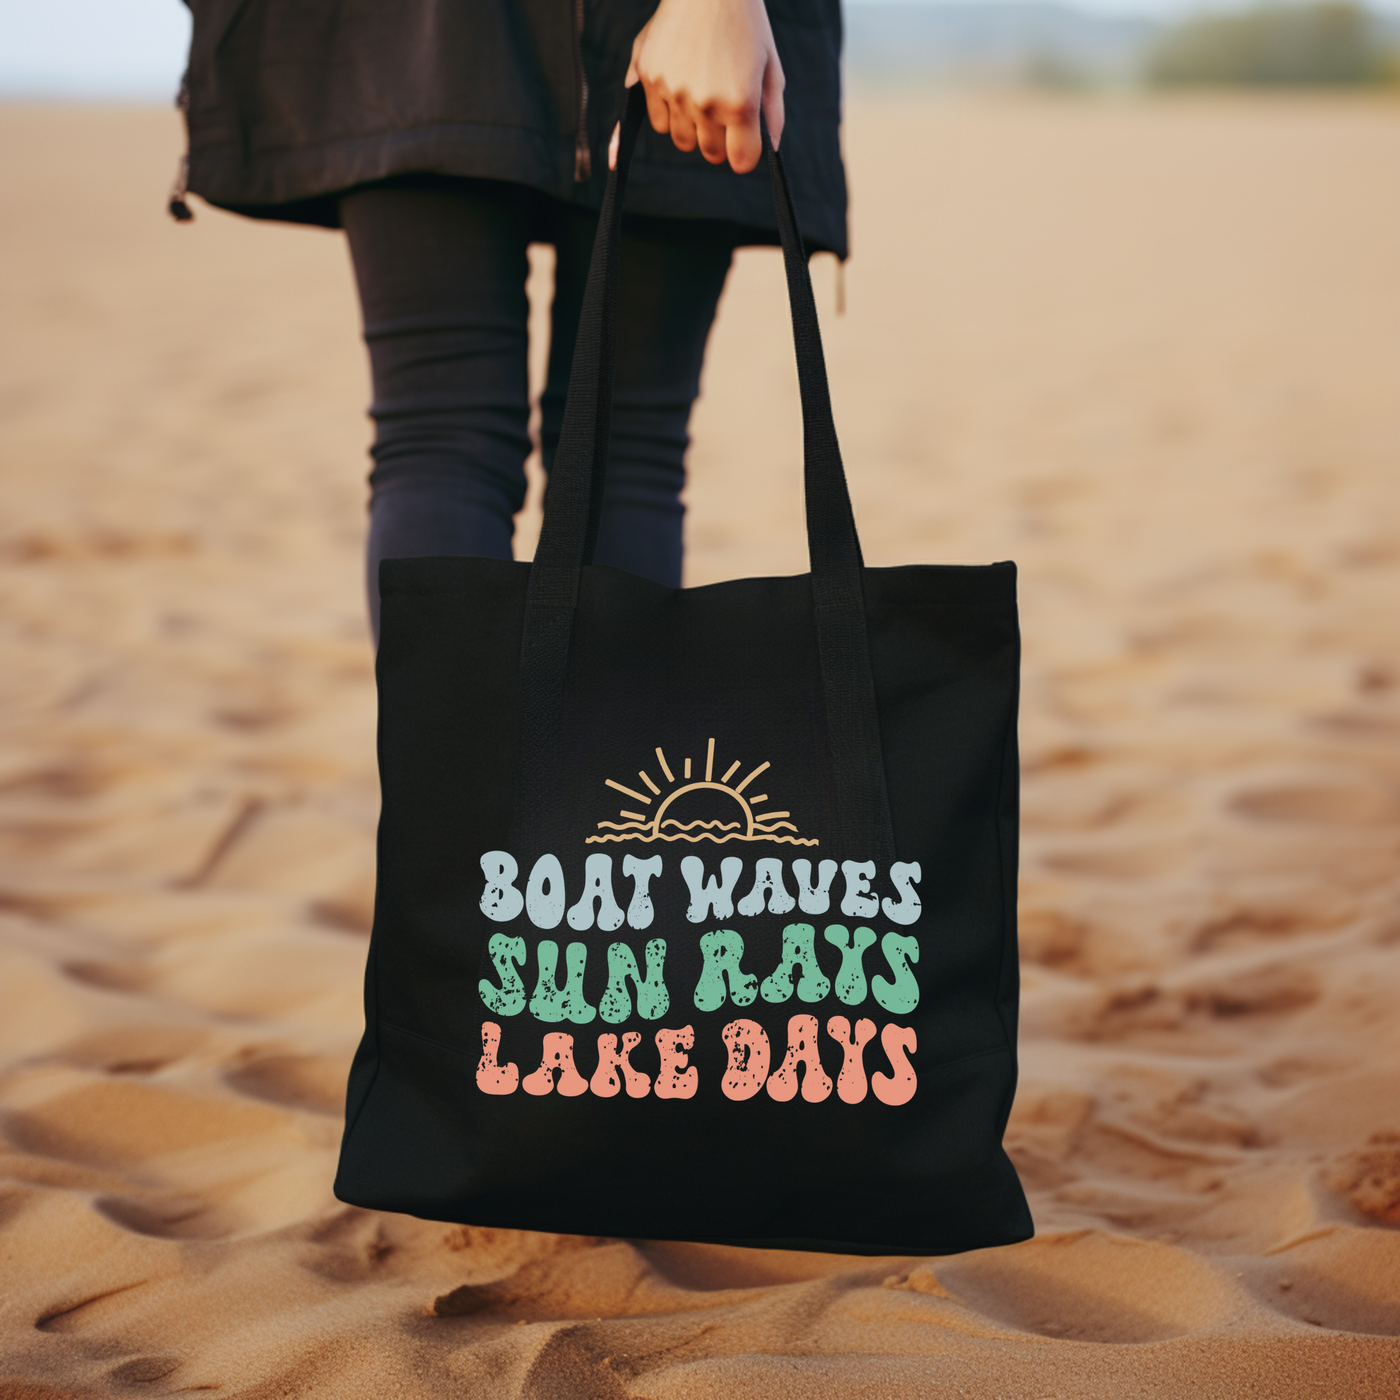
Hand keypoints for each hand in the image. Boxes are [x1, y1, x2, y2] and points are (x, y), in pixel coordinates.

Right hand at [609, 0, 784, 174]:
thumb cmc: (746, 23)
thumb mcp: (771, 66)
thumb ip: (772, 113)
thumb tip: (772, 149)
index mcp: (740, 103)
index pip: (741, 161)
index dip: (744, 153)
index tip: (744, 140)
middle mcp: (705, 103)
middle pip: (711, 153)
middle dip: (720, 140)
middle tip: (723, 111)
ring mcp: (673, 91)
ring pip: (682, 140)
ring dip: (693, 128)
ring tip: (701, 96)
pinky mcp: (648, 76)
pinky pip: (658, 120)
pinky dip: (668, 113)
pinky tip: (680, 87)